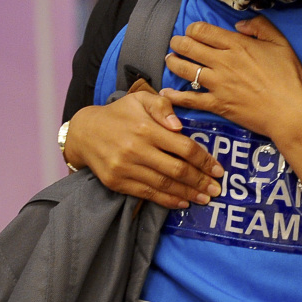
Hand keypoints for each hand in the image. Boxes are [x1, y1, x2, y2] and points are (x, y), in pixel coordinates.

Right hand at [63, 80, 222, 207]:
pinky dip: (167, 200)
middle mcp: (136, 150)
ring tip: (205, 198)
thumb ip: (163, 106)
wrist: (83, 132)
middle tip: (217, 189)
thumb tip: (179, 126)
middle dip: (200, 181)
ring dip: (188, 194)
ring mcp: (125, 168)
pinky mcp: (117, 182)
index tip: (218, 169)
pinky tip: (182, 202)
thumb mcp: (141, 99)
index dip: (204, 160)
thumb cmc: (119, 114)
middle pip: (177, 170)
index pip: (183, 147)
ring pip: (164, 185)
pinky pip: (147, 194)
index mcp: (146, 128)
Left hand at [160, 16, 301, 142]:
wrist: (291, 112)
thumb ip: (260, 27)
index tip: (191, 31)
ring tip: (169, 61)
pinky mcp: (217, 105)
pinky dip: (175, 96)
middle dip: (178, 43)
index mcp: (237, 45)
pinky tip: (166, 93)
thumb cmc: (290, 77)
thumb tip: (239, 25)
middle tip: (175, 43)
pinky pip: (190, 99)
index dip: (192, 29)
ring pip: (186, 70)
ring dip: (173, 63)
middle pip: (189, 47)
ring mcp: (218, 84)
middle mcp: (223, 62)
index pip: (204, 31)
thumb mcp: (281, 43)